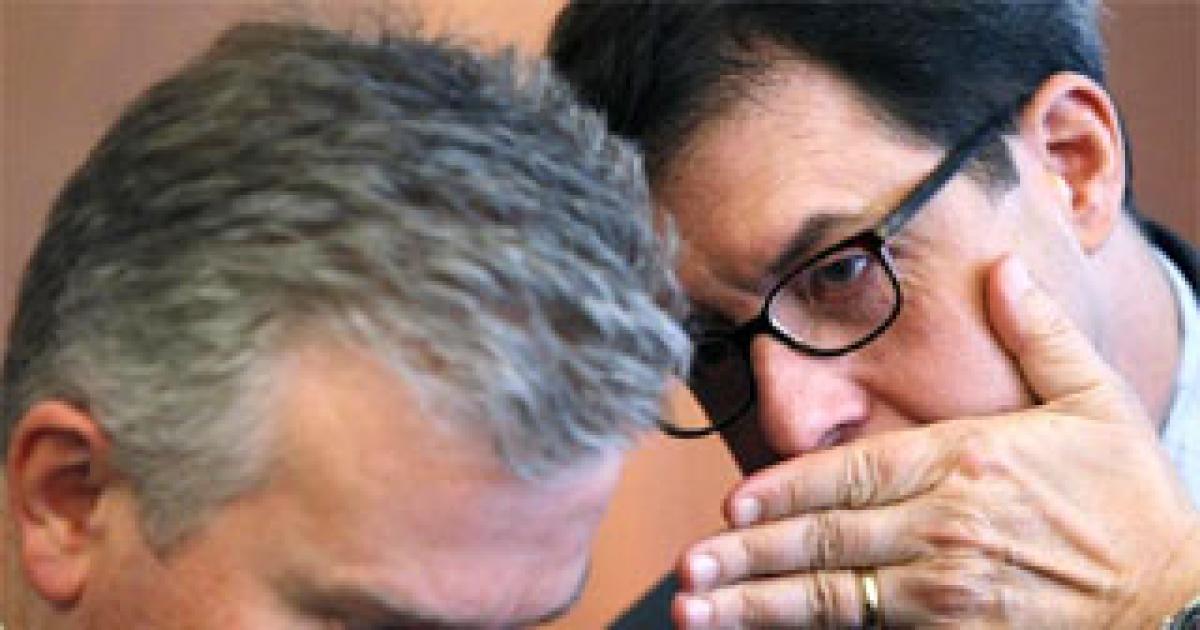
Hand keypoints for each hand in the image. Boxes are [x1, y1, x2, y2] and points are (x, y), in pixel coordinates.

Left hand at [673, 256, 1199, 628]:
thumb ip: (1039, 336)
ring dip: (761, 606)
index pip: (850, 476)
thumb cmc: (1132, 501)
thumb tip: (1003, 270)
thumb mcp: (1096, 402)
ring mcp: (950, 593)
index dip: (782, 490)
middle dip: (749, 556)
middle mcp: (945, 529)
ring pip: (835, 599)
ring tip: (700, 612)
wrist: (1182, 598)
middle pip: (825, 541)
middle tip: (688, 566)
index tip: (730, 506)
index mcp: (964, 463)